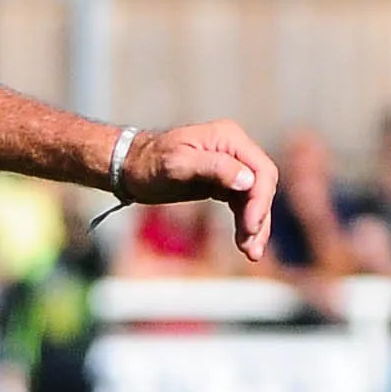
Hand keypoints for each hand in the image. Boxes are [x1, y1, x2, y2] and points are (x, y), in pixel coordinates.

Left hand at [124, 120, 279, 262]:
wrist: (128, 166)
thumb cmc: (148, 162)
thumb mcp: (177, 164)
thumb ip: (213, 168)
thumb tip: (248, 180)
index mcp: (229, 138)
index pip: (261, 170)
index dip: (260, 200)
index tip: (250, 227)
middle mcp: (234, 149)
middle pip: (262, 186)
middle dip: (260, 217)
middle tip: (251, 249)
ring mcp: (230, 166)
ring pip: (254, 198)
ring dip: (255, 225)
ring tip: (251, 253)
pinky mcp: (222, 183)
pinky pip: (242, 204)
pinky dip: (245, 223)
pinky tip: (243, 243)